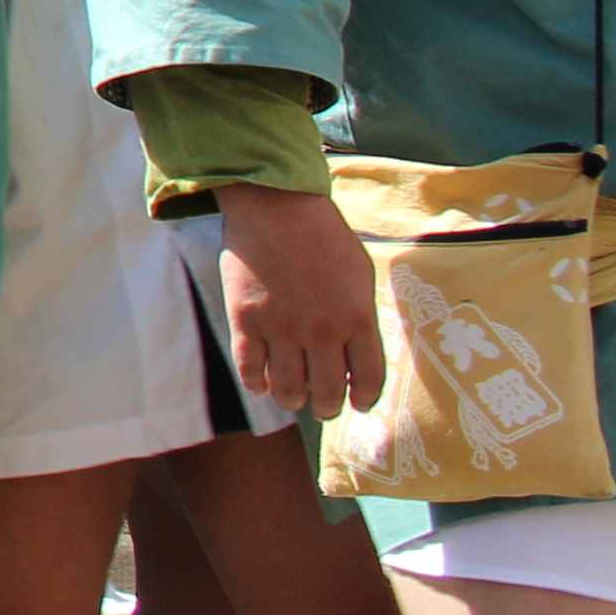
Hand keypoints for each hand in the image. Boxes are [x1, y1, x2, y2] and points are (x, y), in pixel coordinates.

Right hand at [217, 180, 383, 416]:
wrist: (276, 207)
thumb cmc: (324, 236)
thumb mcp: (360, 275)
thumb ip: (360, 317)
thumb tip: (355, 353)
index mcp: (357, 320)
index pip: (368, 380)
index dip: (364, 399)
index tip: (358, 404)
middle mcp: (322, 332)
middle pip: (328, 393)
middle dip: (327, 407)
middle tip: (323, 406)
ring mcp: (281, 329)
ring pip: (288, 389)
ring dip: (293, 400)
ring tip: (292, 396)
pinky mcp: (246, 321)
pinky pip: (250, 369)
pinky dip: (257, 384)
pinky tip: (261, 382)